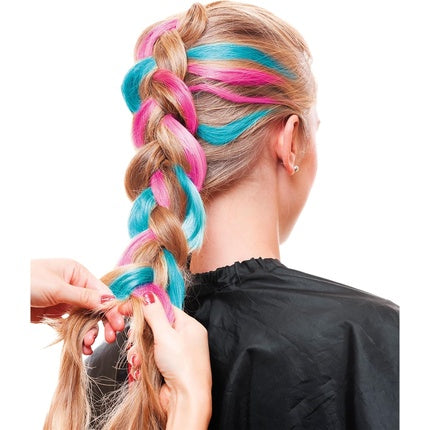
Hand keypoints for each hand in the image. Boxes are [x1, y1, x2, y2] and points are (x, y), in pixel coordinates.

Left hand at [30, 259, 124, 353]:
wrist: (3, 292)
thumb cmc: (26, 280)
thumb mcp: (58, 288)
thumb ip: (84, 297)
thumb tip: (109, 302)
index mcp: (78, 273)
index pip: (101, 292)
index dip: (112, 308)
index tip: (119, 324)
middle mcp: (75, 286)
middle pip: (96, 306)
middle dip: (103, 322)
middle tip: (109, 337)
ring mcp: (66, 301)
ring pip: (86, 318)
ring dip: (90, 332)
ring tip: (89, 344)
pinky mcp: (57, 314)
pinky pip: (73, 326)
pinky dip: (79, 336)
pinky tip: (83, 345)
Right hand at [124, 293, 211, 428]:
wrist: (185, 400)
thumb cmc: (183, 366)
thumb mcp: (167, 335)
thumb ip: (155, 313)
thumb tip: (147, 294)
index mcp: (189, 326)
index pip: (166, 308)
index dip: (147, 306)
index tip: (129, 306)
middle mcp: (183, 338)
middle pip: (154, 326)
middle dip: (141, 333)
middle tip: (133, 337)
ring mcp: (174, 354)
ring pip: (148, 343)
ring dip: (139, 350)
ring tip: (138, 358)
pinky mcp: (165, 367)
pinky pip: (148, 357)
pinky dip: (140, 361)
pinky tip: (139, 367)